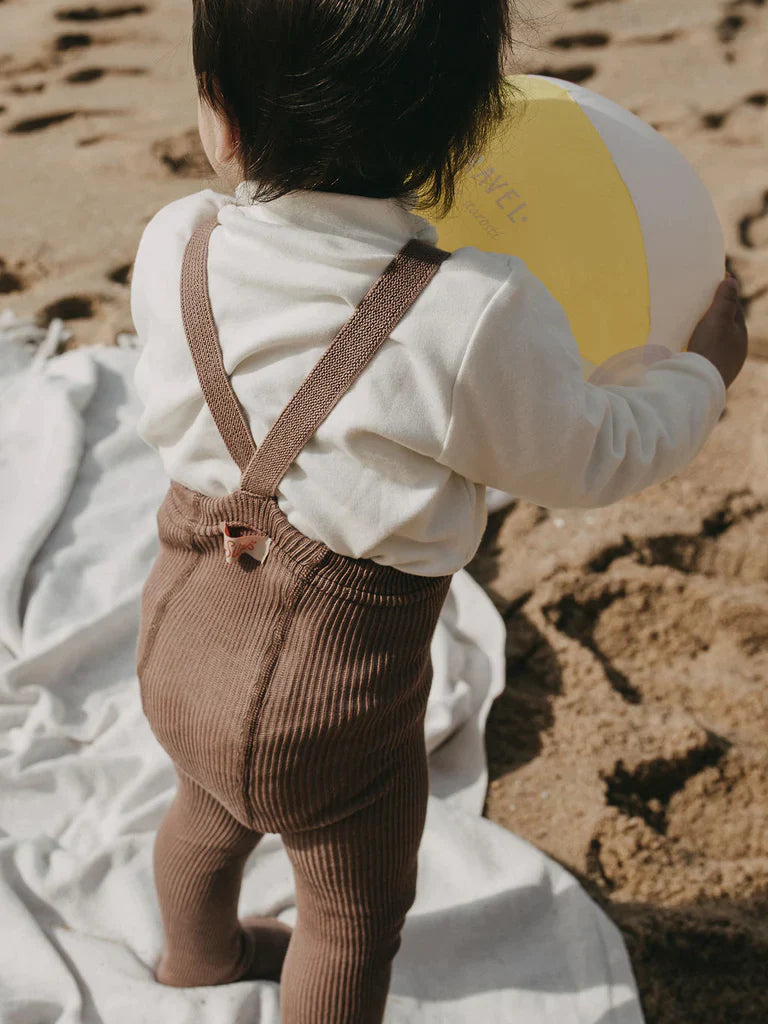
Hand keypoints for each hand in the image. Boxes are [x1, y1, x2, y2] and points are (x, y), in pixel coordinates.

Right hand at [686, 272, 747, 389]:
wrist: (697, 385)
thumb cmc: (709, 349)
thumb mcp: (718, 319)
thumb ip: (725, 300)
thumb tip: (732, 281)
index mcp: (740, 337)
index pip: (734, 310)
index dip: (725, 295)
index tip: (715, 281)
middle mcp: (735, 353)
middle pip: (724, 327)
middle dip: (714, 315)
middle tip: (699, 303)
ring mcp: (722, 366)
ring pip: (714, 343)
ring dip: (705, 333)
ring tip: (691, 326)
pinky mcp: (708, 376)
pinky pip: (704, 355)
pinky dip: (699, 347)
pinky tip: (688, 347)